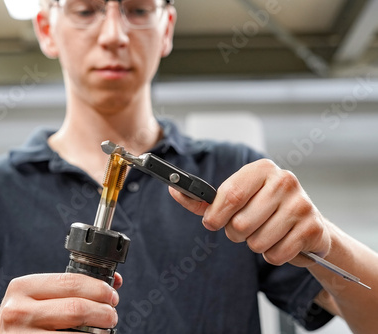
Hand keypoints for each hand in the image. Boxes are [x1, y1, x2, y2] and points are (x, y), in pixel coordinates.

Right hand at [0, 272, 121, 332]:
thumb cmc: (23, 318)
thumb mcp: (36, 296)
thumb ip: (69, 287)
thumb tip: (114, 281)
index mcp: (23, 287)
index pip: (70, 282)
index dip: (98, 289)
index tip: (112, 296)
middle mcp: (19, 311)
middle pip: (76, 309)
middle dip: (103, 312)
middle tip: (112, 315)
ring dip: (98, 332)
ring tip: (105, 330)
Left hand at [169, 159, 331, 266]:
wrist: (306, 224)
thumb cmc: (262, 209)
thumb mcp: (234, 200)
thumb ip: (203, 199)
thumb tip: (174, 190)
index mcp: (261, 169)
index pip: (230, 195)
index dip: (216, 215)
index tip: (212, 222)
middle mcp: (284, 181)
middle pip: (240, 223)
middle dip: (236, 233)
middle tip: (245, 228)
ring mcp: (301, 204)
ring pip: (256, 242)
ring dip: (255, 245)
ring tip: (266, 232)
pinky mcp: (313, 229)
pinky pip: (276, 255)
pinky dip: (273, 255)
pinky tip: (282, 241)